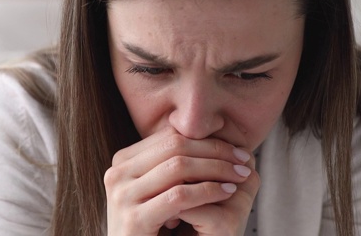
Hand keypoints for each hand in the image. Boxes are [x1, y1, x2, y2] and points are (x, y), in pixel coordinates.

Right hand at [104, 127, 259, 235]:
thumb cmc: (153, 226)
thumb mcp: (158, 189)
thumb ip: (173, 164)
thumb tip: (212, 134)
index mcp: (122, 161)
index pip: (170, 137)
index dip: (206, 139)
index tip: (236, 148)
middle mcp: (116, 173)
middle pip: (175, 147)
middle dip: (215, 150)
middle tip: (244, 158)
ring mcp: (122, 196)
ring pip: (178, 167)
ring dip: (216, 168)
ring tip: (240, 174)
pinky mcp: (134, 219)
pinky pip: (179, 196)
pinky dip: (208, 190)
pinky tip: (228, 191)